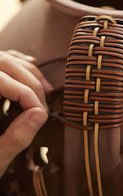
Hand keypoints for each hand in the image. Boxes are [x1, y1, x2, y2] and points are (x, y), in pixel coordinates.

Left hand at [0, 51, 51, 176]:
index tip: (41, 113)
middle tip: (42, 105)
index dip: (26, 95)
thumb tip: (40, 114)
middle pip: (3, 63)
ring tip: (44, 91)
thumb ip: (16, 137)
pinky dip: (18, 63)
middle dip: (29, 81)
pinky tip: (31, 69)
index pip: (0, 81)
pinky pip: (3, 60)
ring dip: (27, 71)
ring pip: (4, 59)